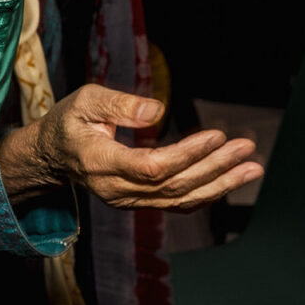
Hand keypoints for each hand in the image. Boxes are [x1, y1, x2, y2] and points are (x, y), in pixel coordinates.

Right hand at [29, 84, 261, 210]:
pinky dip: (207, 193)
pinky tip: (231, 179)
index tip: (216, 136)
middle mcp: (116, 189)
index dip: (186, 155)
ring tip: (252, 168)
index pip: (151, 167)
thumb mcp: (85, 102)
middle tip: (245, 148)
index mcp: (100, 163)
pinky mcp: (139, 201)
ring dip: (220, 184)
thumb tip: (157, 111)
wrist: (53, 156)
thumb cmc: (69, 123)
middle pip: (173, 185)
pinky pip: (177, 202)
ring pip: (180, 199)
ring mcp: (128, 200)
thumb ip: (118, 104)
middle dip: (214, 167)